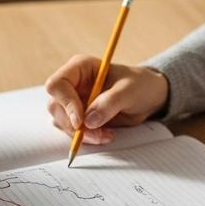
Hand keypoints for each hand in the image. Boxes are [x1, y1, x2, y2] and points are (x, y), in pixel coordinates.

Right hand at [44, 54, 169, 145]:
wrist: (149, 97)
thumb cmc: (139, 85)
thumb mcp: (129, 90)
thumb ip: (109, 102)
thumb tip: (89, 121)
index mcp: (80, 68)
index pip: (57, 84)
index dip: (65, 103)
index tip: (80, 121)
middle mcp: (73, 84)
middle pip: (55, 106)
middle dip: (74, 124)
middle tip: (97, 134)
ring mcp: (74, 101)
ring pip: (62, 121)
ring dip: (81, 134)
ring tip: (105, 135)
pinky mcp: (80, 116)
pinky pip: (73, 131)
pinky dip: (87, 137)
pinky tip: (105, 135)